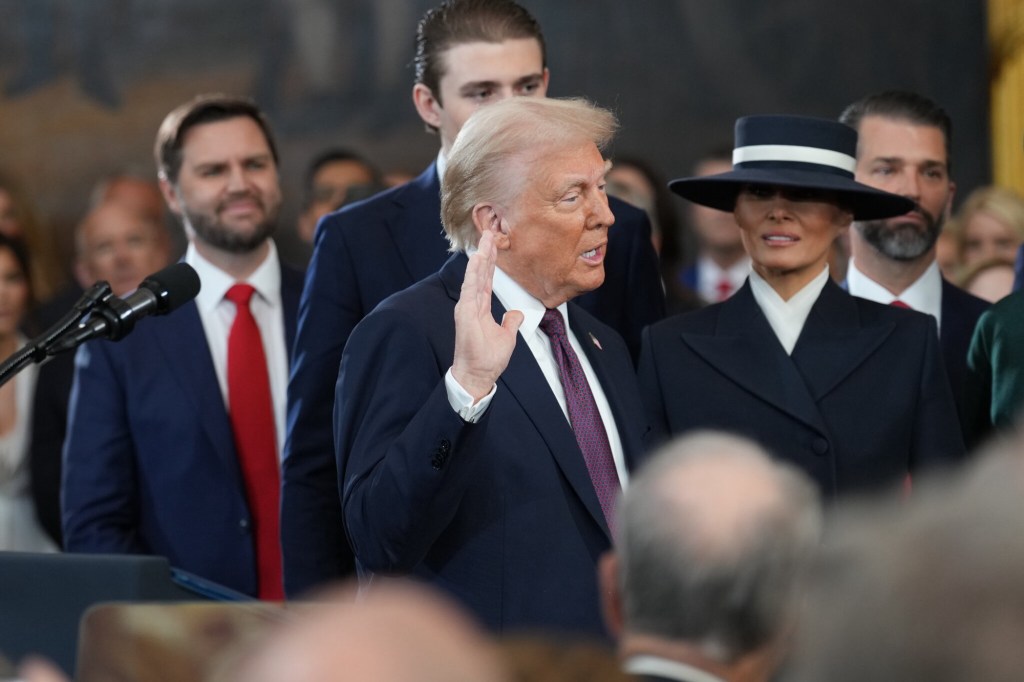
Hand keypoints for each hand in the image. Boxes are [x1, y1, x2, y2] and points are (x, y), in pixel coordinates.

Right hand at [452, 232, 523, 400]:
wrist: (478, 375)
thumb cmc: (487, 359)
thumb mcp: (507, 337)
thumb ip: (510, 322)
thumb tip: (516, 314)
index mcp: (480, 307)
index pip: (486, 278)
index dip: (490, 260)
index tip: (494, 242)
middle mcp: (472, 303)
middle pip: (480, 272)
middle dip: (486, 250)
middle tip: (490, 229)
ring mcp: (467, 307)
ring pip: (475, 275)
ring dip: (480, 256)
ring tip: (486, 237)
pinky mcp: (465, 313)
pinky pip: (470, 288)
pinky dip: (473, 272)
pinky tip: (477, 258)